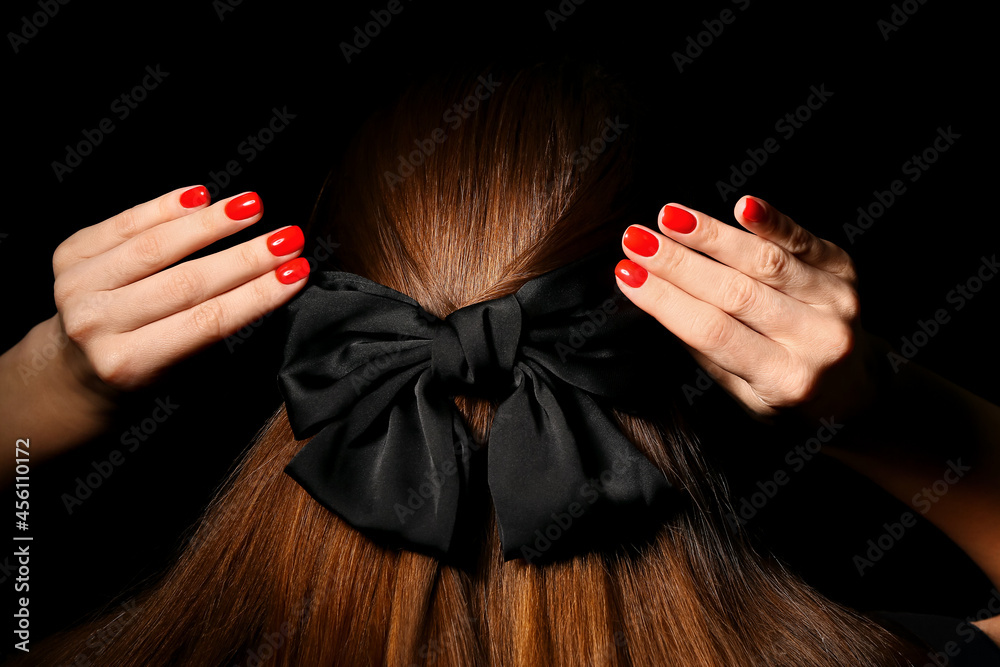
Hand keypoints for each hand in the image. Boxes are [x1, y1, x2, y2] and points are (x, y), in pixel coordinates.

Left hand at [51, 185, 310, 392]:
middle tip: (288, 238)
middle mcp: (95, 325)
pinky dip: (165, 207)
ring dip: (212, 223)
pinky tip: (202, 195)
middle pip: (185, 282)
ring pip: (155, 247)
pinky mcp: (68, 257)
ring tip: (253, 206)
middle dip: (246, 257)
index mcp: (127, 363)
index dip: (255, 295)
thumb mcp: (176, 370)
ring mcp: (76, 288)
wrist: (71, 370)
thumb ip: (210, 332)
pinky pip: (124, 224)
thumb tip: (266, 281)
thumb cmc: (136, 372)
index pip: (206, 321)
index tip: (295, 273)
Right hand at [614, 196, 873, 420]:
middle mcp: (815, 341)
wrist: (858, 387)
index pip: (713, 332)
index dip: (666, 302)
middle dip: (678, 263)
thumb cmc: (785, 389)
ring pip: (766, 262)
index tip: (627, 275)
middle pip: (735, 294)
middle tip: (635, 239)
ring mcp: (835, 303)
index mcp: (783, 380)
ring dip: (712, 236)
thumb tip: (657, 294)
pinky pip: (805, 240)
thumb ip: (708, 349)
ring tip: (668, 217)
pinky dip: (773, 221)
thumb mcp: (745, 393)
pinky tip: (743, 205)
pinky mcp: (845, 270)